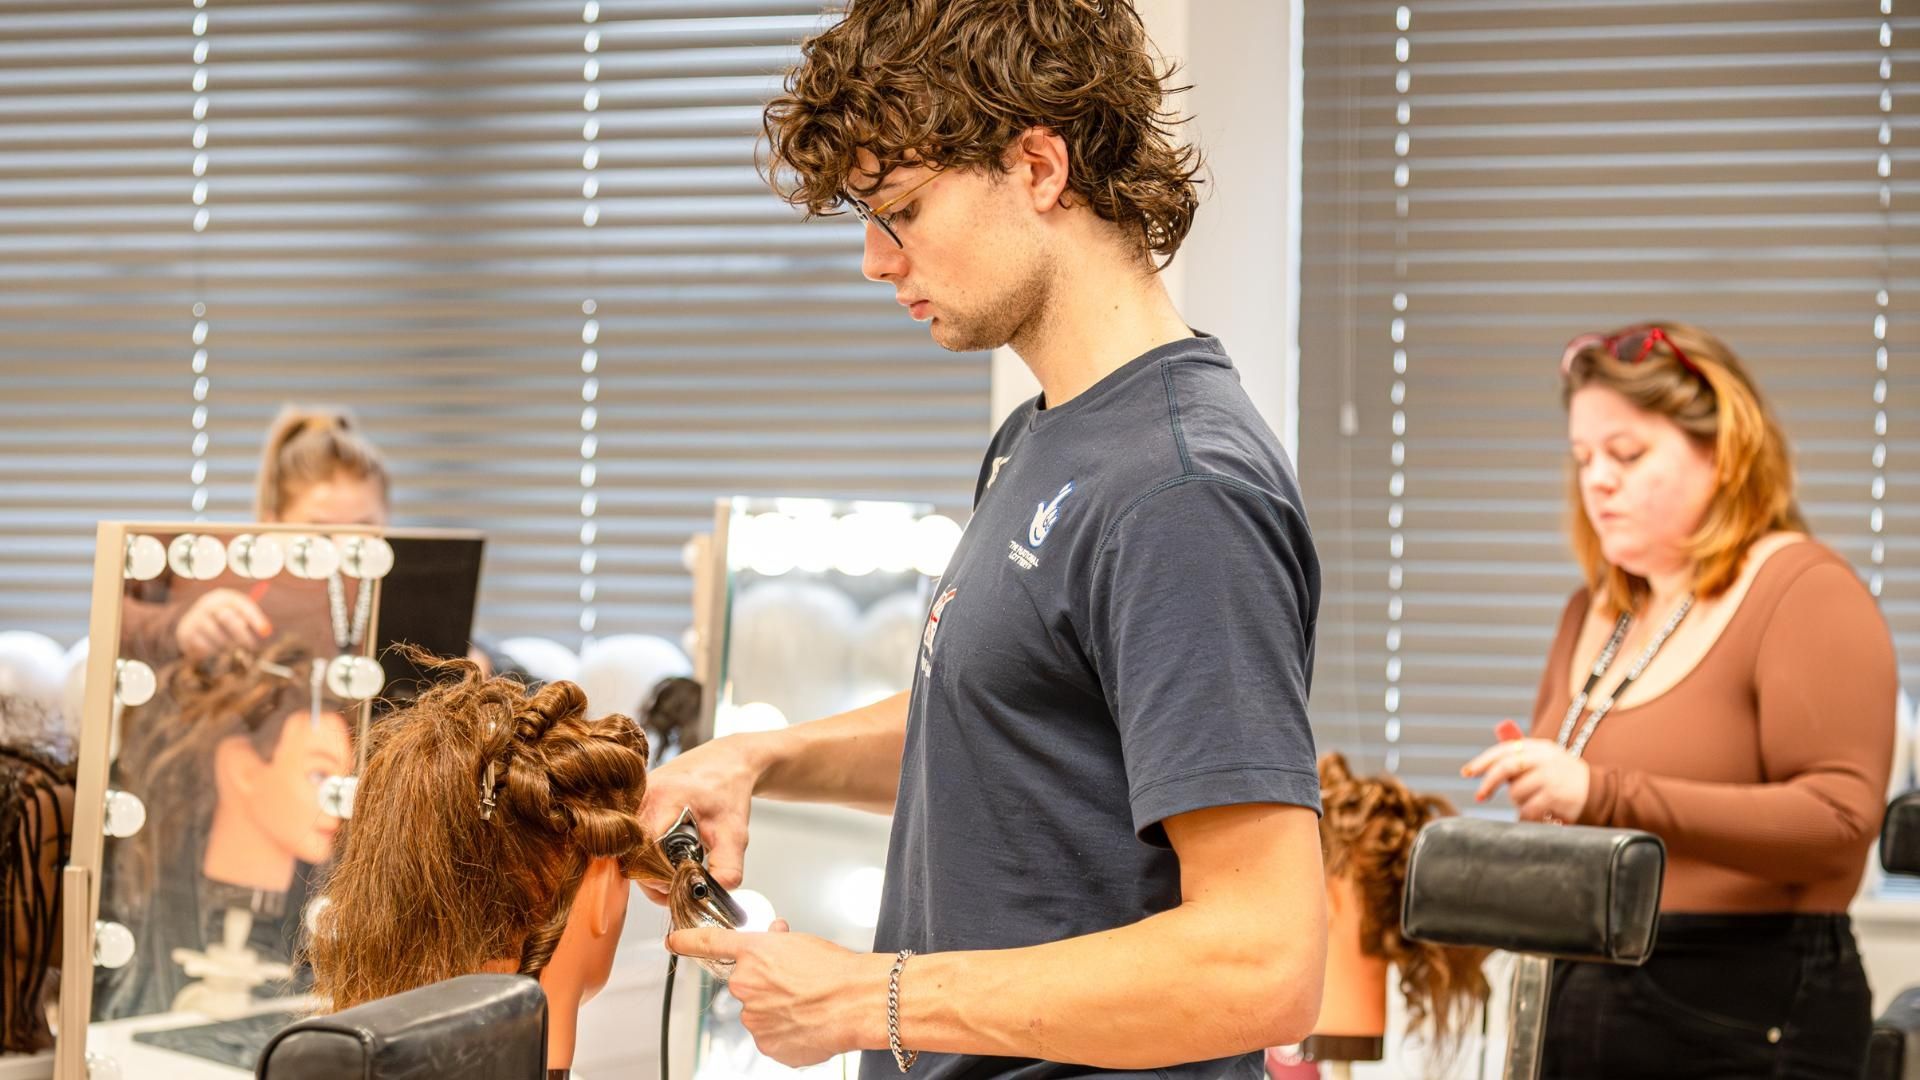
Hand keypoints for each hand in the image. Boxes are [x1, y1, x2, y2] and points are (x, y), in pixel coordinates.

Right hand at [174, 588, 272, 659]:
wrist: (192, 624)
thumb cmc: (223, 620)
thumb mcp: (237, 614)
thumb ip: (251, 620)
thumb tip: (266, 631)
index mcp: (223, 596)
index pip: (241, 604)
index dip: (255, 618)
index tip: (265, 632)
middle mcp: (207, 604)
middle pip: (228, 618)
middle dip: (242, 634)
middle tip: (251, 646)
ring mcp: (195, 617)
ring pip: (217, 635)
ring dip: (228, 645)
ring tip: (231, 648)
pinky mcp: (186, 632)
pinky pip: (205, 645)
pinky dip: (214, 650)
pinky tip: (215, 649)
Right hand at [639, 734, 764, 898]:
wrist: (728, 761)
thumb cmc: (730, 789)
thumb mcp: (735, 833)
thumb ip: (727, 868)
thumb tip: (711, 896)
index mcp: (663, 799)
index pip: (643, 853)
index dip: (659, 877)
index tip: (680, 884)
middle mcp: (641, 795)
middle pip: (631, 854)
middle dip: (654, 876)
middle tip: (679, 882)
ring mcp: (634, 796)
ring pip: (628, 848)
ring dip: (650, 865)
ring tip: (676, 866)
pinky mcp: (634, 801)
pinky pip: (631, 836)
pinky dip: (647, 852)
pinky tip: (667, 854)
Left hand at [667, 920, 889, 1066]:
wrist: (857, 1002)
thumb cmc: (837, 971)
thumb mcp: (805, 943)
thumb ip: (779, 943)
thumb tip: (775, 939)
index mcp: (754, 954)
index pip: (710, 943)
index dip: (688, 941)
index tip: (674, 941)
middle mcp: (746, 985)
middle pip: (746, 986)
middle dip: (766, 986)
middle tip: (796, 986)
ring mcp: (754, 1019)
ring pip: (759, 1014)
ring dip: (777, 1011)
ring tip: (808, 1007)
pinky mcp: (767, 1045)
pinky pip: (771, 1038)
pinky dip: (787, 1034)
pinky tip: (808, 1024)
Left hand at [1461, 736, 1589, 822]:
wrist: (1599, 792)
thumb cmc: (1564, 778)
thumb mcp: (1545, 761)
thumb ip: (1521, 761)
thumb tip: (1486, 769)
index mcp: (1539, 747)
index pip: (1504, 750)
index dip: (1482, 761)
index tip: (1467, 772)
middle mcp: (1544, 758)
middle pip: (1505, 767)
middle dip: (1488, 783)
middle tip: (1480, 795)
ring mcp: (1550, 777)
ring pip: (1516, 792)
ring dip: (1519, 802)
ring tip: (1535, 803)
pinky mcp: (1555, 796)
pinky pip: (1528, 809)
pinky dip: (1528, 815)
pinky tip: (1539, 814)